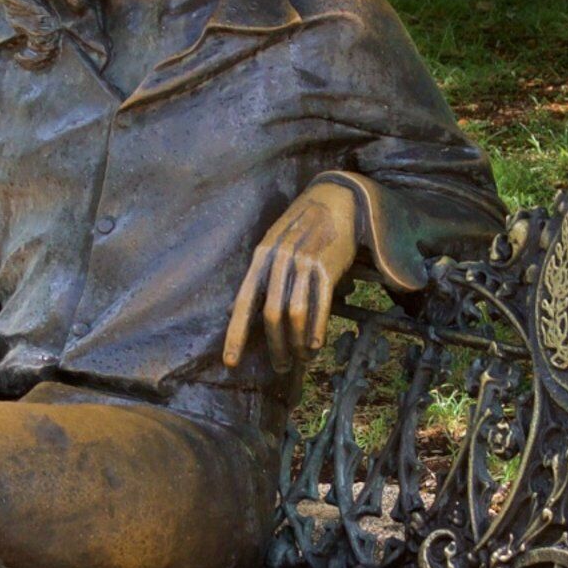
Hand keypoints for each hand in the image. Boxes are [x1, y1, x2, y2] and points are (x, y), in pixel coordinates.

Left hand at [221, 180, 361, 369]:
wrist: (337, 200)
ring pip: (295, 314)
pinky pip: (321, 305)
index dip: (236, 334)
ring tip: (300, 359)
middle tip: (280, 367)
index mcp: (261, 257)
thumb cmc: (301, 227)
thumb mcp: (272, 246)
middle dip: (275, 347)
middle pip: (271, 314)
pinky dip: (316, 330)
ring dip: (296, 344)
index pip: (243, 302)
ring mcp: (305, 263)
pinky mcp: (328, 267)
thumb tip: (233, 310)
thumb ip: (257, 278)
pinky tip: (315, 346)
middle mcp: (279, 260)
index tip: (230, 362)